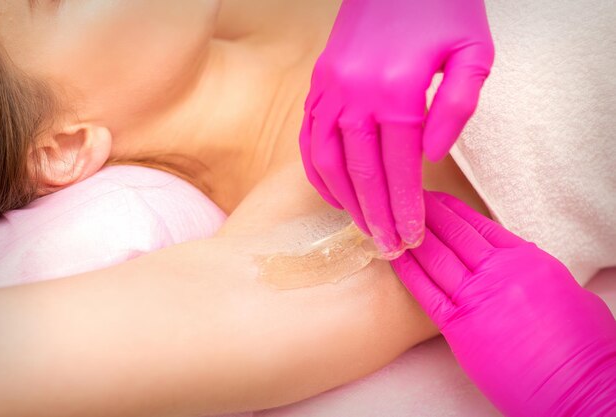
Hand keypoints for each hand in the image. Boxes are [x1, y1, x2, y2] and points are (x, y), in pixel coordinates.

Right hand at [300, 0, 493, 253]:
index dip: (404, 208)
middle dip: (375, 217)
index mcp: (397, 91)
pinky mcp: (318, 84)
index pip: (399, 168)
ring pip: (327, 160)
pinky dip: (316, 170)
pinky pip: (308, 136)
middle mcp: (355, 94)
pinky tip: (331, 192)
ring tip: (361, 227)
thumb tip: (432, 157)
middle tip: (388, 248)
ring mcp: (330, 89)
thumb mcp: (473, 53)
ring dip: (344, 200)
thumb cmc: (442, 11)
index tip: (410, 238)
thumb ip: (456, 107)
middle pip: (361, 172)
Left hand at [391, 192, 615, 416]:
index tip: (439, 200)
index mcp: (527, 260)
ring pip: (437, 256)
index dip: (455, 210)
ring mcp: (478, 296)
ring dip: (413, 236)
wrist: (580, 386)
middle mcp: (500, 271)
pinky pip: (426, 291)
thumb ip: (532, 271)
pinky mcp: (460, 325)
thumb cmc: (584, 345)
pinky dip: (408, 271)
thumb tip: (517, 262)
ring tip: (393, 221)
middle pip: (455, 234)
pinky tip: (394, 256)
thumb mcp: (564, 291)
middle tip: (408, 199)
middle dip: (428, 214)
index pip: (482, 225)